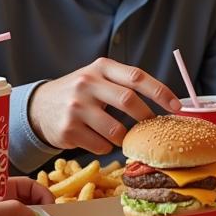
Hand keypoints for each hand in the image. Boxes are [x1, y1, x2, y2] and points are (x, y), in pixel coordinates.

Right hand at [28, 58, 181, 152]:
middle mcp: (87, 83)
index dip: (161, 92)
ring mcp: (76, 107)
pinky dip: (106, 147)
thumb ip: (124, 84)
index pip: (137, 77)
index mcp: (101, 67)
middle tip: (154, 128)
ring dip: (125, 138)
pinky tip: (97, 140)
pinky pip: (100, 146)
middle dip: (147, 118)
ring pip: (116, 130)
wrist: (38, 107)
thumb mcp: (98, 77)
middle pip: (128, 101)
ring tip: (122, 136)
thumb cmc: (80, 93)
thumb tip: (165, 104)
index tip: (177, 106)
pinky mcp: (68, 130)